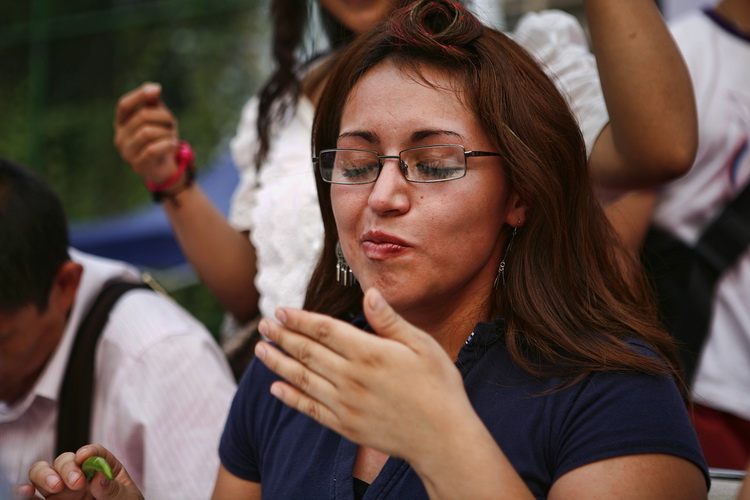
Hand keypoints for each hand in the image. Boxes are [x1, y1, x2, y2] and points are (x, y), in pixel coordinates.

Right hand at [15, 445, 143, 499]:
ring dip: (45, 475)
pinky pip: (33, 497)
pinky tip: (26, 492)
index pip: (94, 453)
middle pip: (65, 460)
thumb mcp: (126, 498)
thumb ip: (112, 489)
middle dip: (67, 466)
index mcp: (103, 470)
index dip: (89, 451)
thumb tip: (100, 476)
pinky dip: (25, 492)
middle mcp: (79, 477)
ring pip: (44, 473)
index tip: (84, 456)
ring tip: (55, 486)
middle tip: (76, 482)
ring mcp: (63, 492)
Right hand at [113, 82, 179, 184]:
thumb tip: (154, 88)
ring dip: (167, 132)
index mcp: (122, 123)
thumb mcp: (159, 118)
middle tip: (173, 124)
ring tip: (172, 137)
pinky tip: (173, 144)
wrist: (167, 168)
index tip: (157, 90)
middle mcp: (120, 137)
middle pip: (142, 117)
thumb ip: (154, 103)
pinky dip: (167, 144)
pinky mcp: (138, 166)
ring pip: (148, 132)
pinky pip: (153, 149)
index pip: (124, 105)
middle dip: (163, 117)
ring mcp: (127, 153)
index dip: (139, 95)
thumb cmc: (161, 139)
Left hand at [254, 288, 477, 464]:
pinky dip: (291, 398)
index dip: (300, 319)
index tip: (280, 311)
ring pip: (303, 379)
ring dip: (278, 363)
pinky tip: (276, 389)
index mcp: (370, 353)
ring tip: (260, 350)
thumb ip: (390, 321)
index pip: (324, 330)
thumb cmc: (439, 387)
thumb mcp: (422, 346)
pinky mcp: (346, 426)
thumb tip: (369, 294)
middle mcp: (352, 378)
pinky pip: (310, 409)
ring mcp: (346, 405)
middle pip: (308, 352)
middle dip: (282, 336)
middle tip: (263, 324)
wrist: (444, 439)